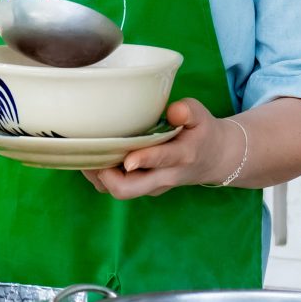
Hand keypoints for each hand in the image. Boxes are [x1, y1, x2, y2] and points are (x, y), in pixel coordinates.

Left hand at [86, 99, 236, 198]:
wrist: (214, 159)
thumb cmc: (202, 133)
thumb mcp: (201, 116)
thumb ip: (187, 111)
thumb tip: (173, 110)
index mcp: (182, 156)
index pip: (161, 160)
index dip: (143, 160)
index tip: (128, 160)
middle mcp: (165, 176)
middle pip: (130, 189)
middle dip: (108, 178)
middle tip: (94, 155)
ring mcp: (153, 186)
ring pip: (120, 191)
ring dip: (99, 177)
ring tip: (87, 154)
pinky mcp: (144, 188)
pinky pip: (118, 188)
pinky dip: (102, 177)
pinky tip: (94, 157)